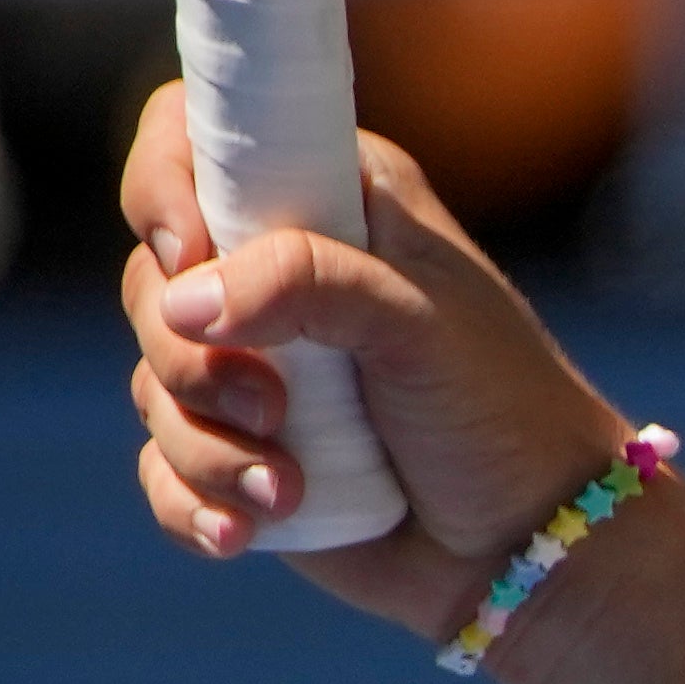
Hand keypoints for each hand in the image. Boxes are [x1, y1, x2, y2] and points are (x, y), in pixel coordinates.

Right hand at [113, 83, 632, 645]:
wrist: (531, 544)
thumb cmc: (500, 409)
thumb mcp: (421, 322)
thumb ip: (307, 281)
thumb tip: (183, 299)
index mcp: (330, 199)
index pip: (192, 139)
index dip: (161, 185)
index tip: (189, 253)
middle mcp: (278, 273)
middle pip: (153, 280)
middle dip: (193, 356)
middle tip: (271, 407)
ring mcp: (253, 367)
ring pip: (155, 383)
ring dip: (208, 448)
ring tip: (290, 489)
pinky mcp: (242, 453)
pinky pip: (163, 469)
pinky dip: (193, 503)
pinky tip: (248, 532)